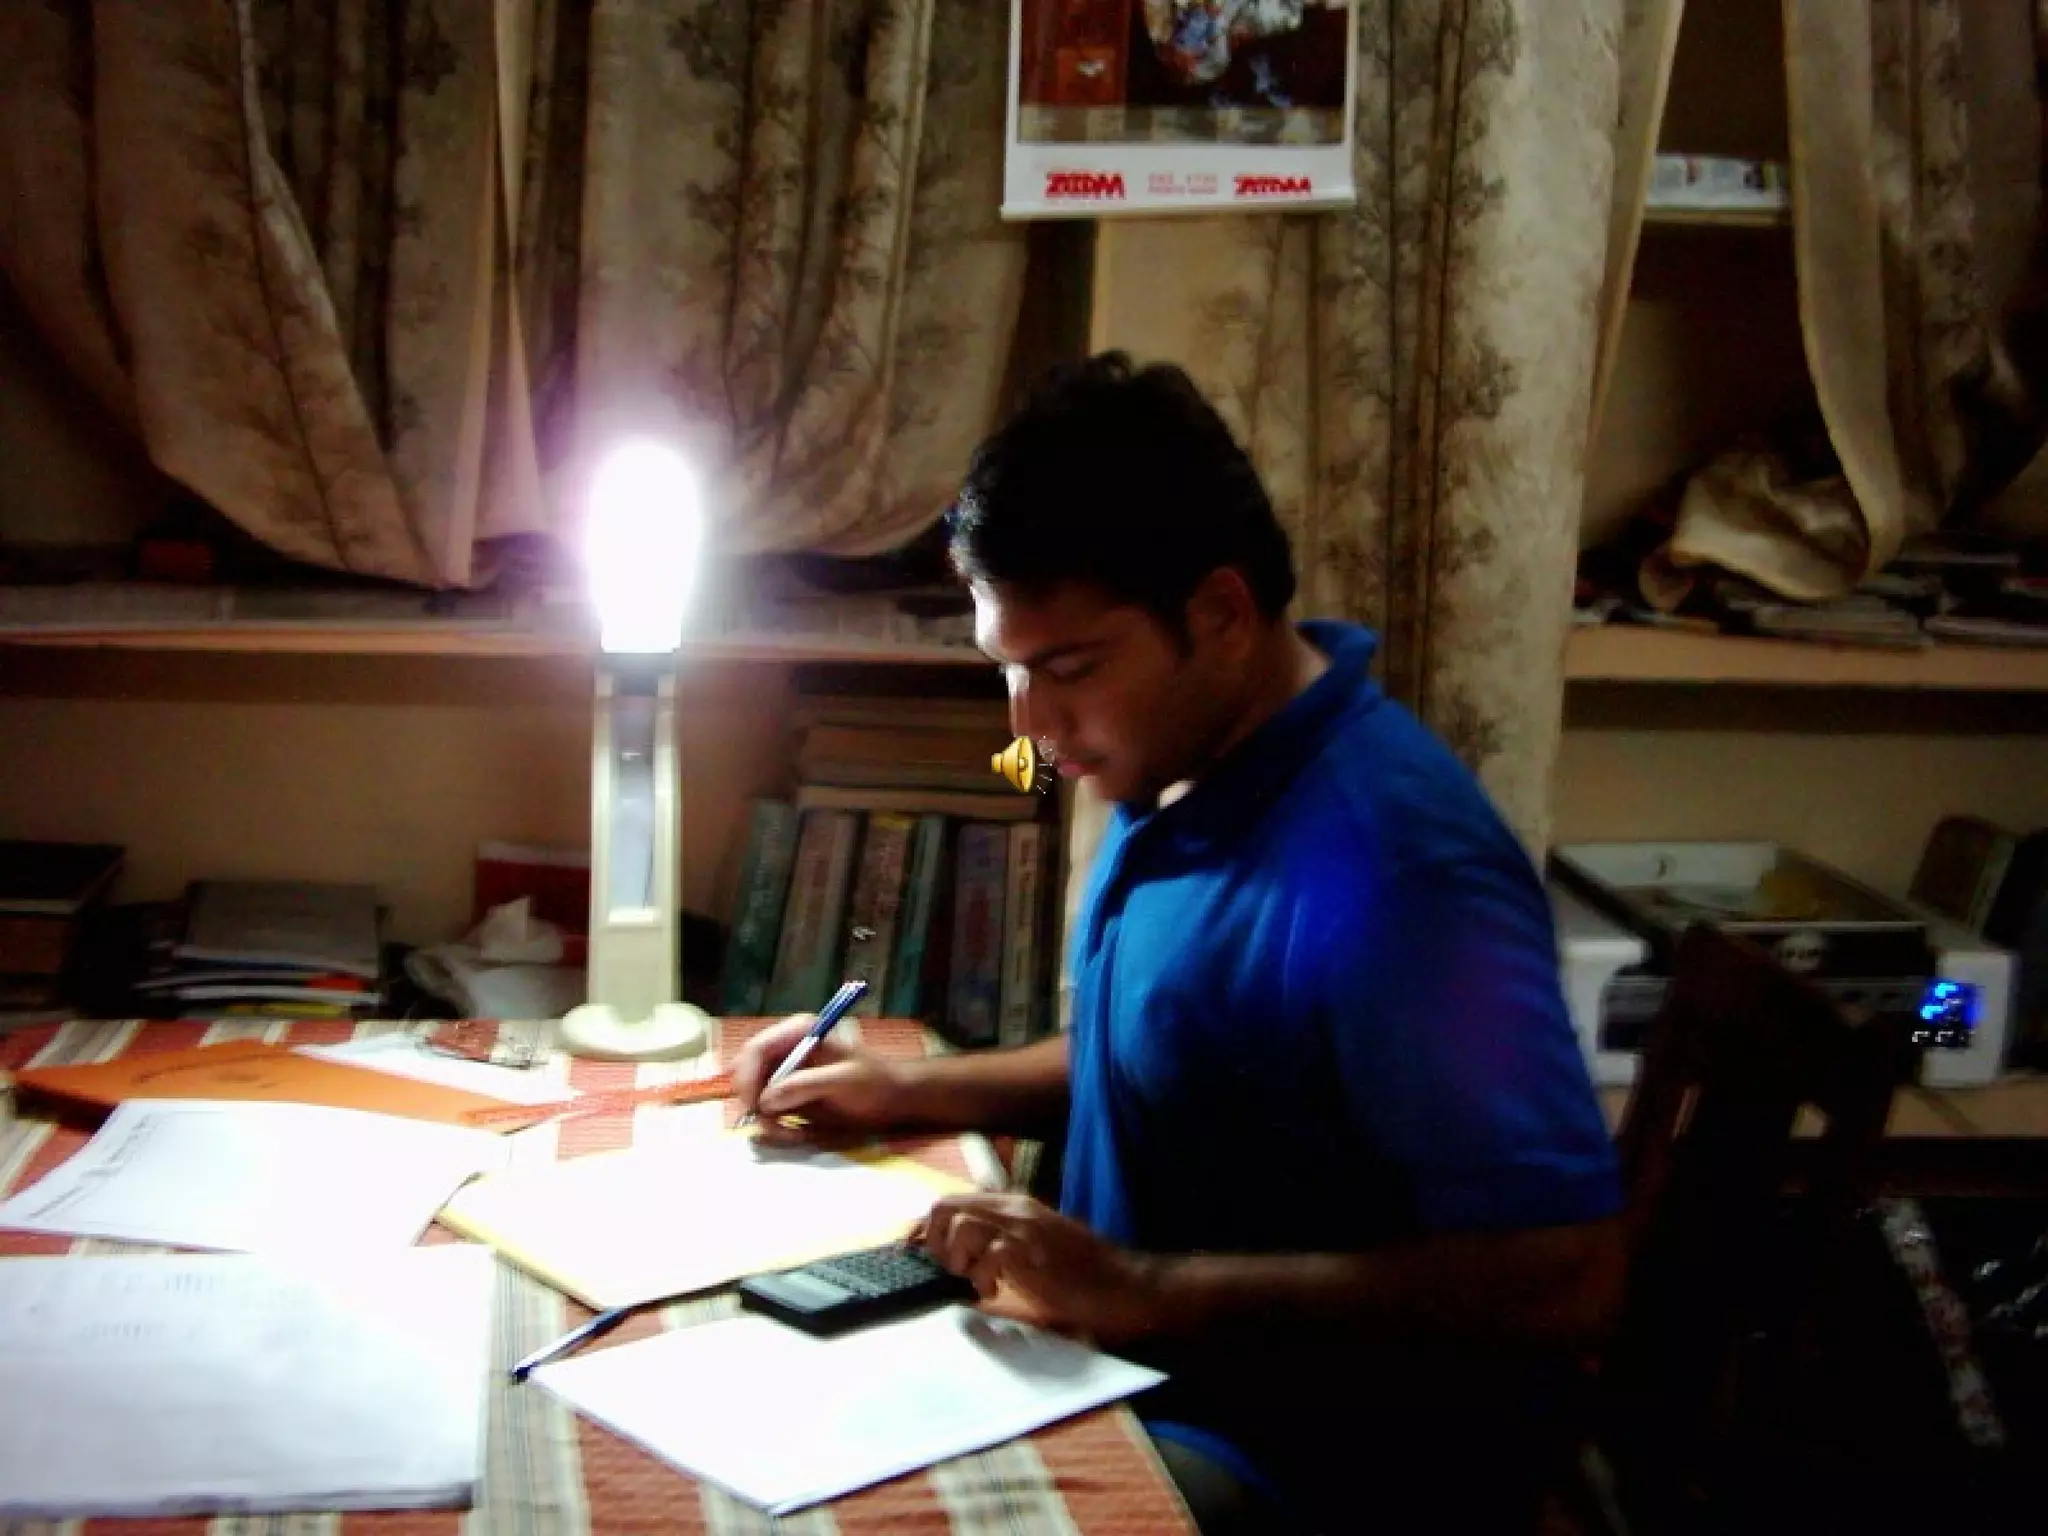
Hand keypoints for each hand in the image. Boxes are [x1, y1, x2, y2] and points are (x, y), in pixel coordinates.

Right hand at [730, 1013, 911, 1144]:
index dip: (747, 1076)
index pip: (756, 1049)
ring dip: (764, 1119)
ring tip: (789, 1135)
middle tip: (768, 1127)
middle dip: (753, 1102)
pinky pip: (766, 1112)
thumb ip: (805, 1085)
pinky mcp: (788, 1096)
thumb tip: (766, 1099)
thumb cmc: (875, 1082)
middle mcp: (786, 1050)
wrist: (893, 1099)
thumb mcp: (844, 1081)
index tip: (753, 1106)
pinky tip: (794, 1135)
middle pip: (747, 1073)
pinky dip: (773, 1126)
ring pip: (754, 1096)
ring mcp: (785, 1073)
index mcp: (798, 1033)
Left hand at [919, 1193, 1166, 1346]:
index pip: (951, 1201)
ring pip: (960, 1223)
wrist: (1125, 1286)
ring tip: (976, 1280)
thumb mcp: (1030, 1257)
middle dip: (934, 1241)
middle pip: (944, 1205)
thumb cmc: (1080, 1277)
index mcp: (1013, 1206)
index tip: (909, 1249)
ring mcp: (1025, 1226)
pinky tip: (996, 1292)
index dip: (922, 1227)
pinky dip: (981, 1277)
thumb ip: (995, 1252)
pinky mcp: (1033, 1251)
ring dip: (957, 1258)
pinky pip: (988, 1254)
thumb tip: (953, 1267)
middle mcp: (1015, 1208)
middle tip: (952, 1271)